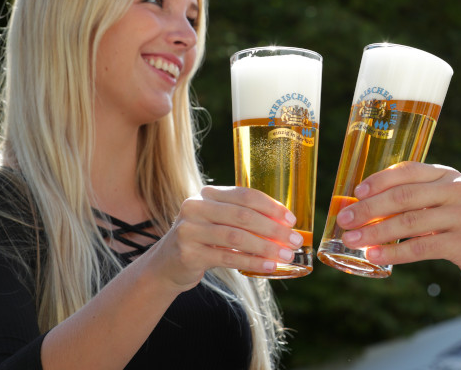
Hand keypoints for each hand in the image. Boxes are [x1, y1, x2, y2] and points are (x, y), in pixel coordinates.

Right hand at [143, 185, 303, 290]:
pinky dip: (251, 262)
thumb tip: (285, 229)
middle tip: (295, 240)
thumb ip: (244, 220)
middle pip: (243, 215)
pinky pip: (227, 257)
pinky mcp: (188, 253)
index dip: (271, 206)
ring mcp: (189, 230)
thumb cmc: (202, 241)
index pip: (245, 195)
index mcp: (207, 194)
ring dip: (266, 247)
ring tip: (286, 256)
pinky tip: (268, 267)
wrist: (165, 265)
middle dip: (274, 229)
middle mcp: (196, 207)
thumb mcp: (218, 223)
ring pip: (236, 237)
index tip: (292, 219)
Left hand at [336, 161, 460, 291]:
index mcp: (448, 176)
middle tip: (344, 219)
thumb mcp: (452, 205)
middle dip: (368, 208)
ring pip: (408, 221)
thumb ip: (421, 202)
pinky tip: (376, 257)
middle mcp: (455, 190)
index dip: (377, 180)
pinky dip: (394, 252)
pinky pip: (421, 247)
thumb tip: (372, 209)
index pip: (406, 171)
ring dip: (374, 232)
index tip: (354, 192)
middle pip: (402, 195)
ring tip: (352, 241)